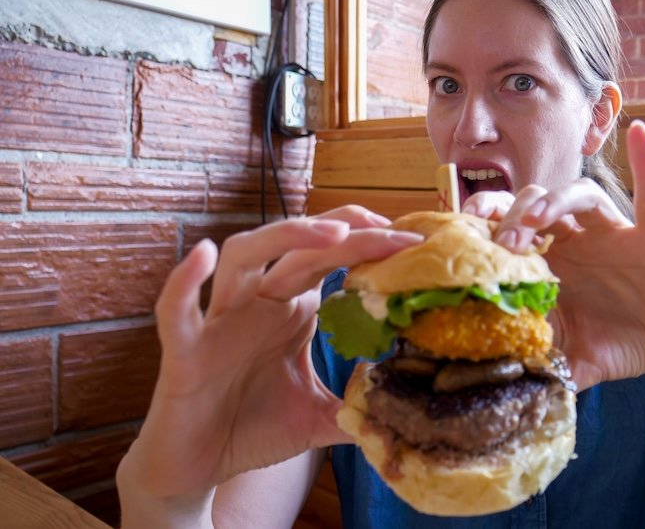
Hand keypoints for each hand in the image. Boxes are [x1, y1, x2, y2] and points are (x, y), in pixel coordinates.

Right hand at [122, 207, 421, 499]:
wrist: (200, 468)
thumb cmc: (254, 428)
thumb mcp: (320, 417)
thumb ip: (359, 405)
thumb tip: (406, 410)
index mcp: (292, 309)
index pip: (331, 259)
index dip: (368, 243)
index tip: (412, 241)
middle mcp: (259, 302)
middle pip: (298, 247)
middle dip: (345, 233)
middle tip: (391, 231)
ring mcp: (221, 320)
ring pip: (244, 254)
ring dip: (285, 236)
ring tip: (332, 234)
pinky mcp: (184, 351)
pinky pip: (177, 309)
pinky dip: (185, 281)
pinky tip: (204, 255)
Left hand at [466, 121, 644, 390]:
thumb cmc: (619, 344)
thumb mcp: (574, 360)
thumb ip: (543, 367)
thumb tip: (503, 387)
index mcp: (553, 263)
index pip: (512, 231)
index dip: (487, 227)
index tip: (461, 235)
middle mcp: (578, 240)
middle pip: (537, 204)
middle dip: (514, 213)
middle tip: (500, 238)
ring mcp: (615, 234)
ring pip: (582, 196)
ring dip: (558, 199)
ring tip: (538, 215)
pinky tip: (641, 136)